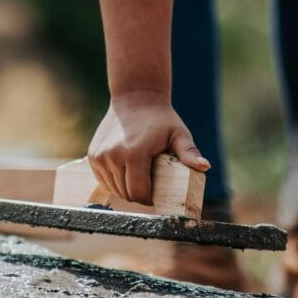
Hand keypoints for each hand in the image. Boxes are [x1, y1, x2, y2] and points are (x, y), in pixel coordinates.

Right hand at [87, 91, 208, 205]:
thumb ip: (189, 153)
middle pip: (125, 193)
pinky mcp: (93, 156)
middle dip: (138, 195)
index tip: (156, 195)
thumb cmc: (161, 119)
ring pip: (113, 189)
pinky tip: (125, 172)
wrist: (135, 97)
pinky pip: (104, 180)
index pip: (138, 193)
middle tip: (149, 186)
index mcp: (134, 154)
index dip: (149, 199)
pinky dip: (114, 181)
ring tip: (138, 178)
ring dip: (125, 189)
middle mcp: (113, 156)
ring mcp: (100, 157)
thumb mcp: (178, 135)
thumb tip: (204, 166)